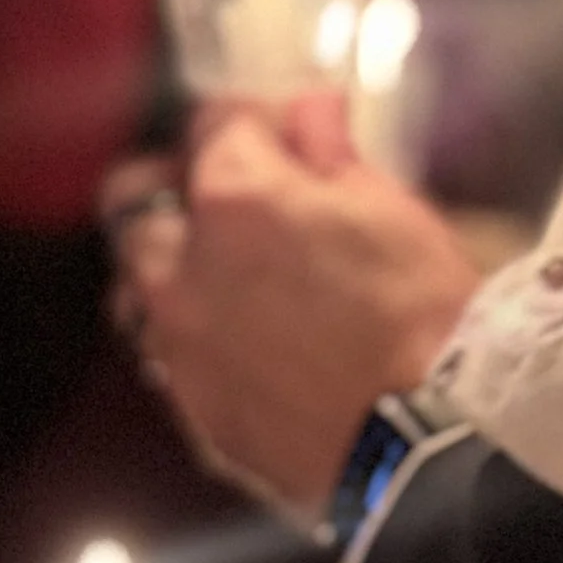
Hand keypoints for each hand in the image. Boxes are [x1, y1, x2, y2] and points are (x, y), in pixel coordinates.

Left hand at [115, 105, 482, 517]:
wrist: (428, 446)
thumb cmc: (423, 318)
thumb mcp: (392, 212)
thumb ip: (332, 157)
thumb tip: (309, 117)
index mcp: (236, 199)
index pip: (215, 123)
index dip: (254, 120)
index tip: (284, 132)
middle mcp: (184, 266)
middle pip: (134, 197)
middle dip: (176, 182)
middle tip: (229, 195)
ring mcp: (180, 342)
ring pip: (136, 281)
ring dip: (168, 263)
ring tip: (227, 274)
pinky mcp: (192, 407)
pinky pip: (168, 351)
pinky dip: (194, 331)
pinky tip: (246, 339)